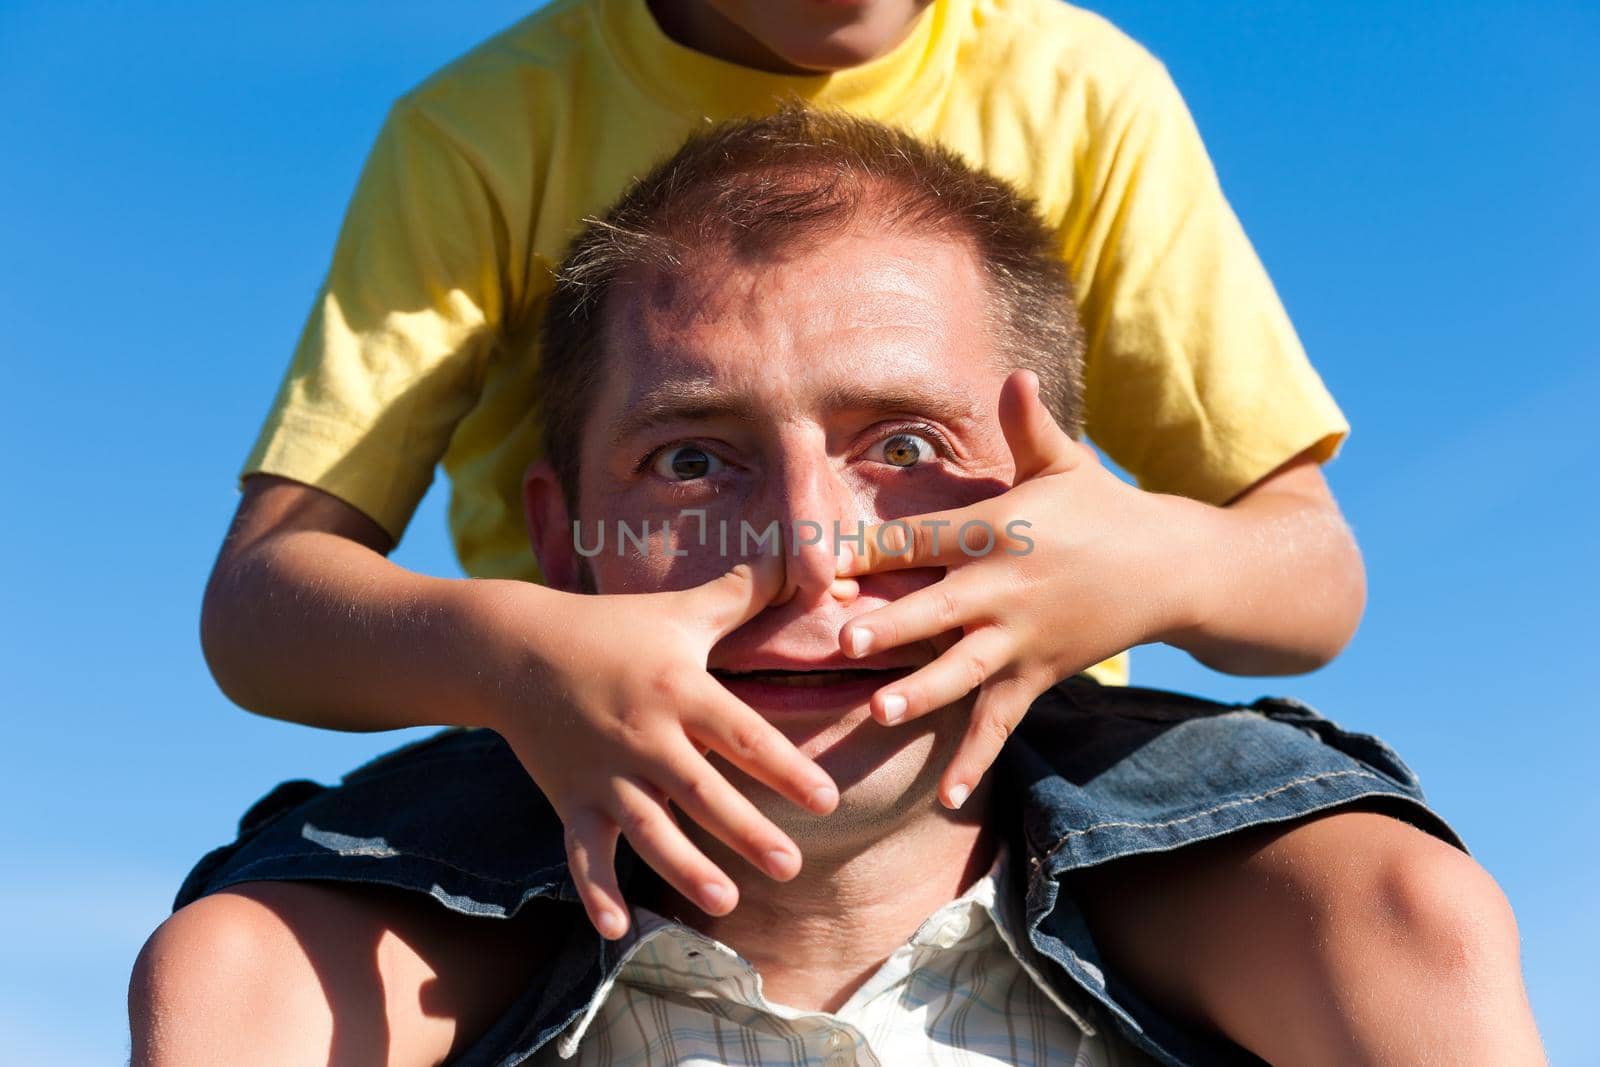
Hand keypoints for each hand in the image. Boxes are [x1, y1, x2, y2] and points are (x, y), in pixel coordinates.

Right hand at [476, 553, 838, 939]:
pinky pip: (583, 854)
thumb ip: (743, 592)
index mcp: (677, 690)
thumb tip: (807, 559)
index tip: (825, 800)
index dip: (784, 767)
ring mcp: (603, 774)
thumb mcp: (679, 607)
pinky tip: (617, 932)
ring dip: (685, 869)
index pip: (740, 733)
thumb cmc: (611, 627)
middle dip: (746, 831)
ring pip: (647, 831)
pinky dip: (595, 892)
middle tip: (790, 865)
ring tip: (728, 903)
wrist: (514, 650)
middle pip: (700, 790)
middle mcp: (642, 737)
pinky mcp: (571, 800)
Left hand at [835, 370, 1207, 806]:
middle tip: (847, 643)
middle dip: (892, 627)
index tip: (824, 563)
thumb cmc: (1104, 510)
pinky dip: (976, 758)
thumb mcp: (1066, 464)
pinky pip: (1001, 722)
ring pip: (963, 671)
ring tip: (881, 713)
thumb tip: (1015, 374)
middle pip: (936, 608)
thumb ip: (1029, 426)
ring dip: (922, 692)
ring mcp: (1020, 639)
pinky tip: (946, 796)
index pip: (923, 539)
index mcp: (997, 531)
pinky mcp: (1037, 676)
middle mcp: (1003, 588)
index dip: (873, 550)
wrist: (1176, 568)